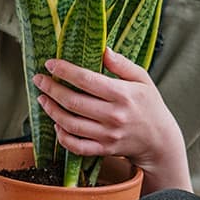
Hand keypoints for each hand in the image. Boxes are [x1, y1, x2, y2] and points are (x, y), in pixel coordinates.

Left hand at [33, 47, 191, 192]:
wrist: (159, 140)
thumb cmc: (149, 105)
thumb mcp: (142, 79)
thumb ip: (122, 64)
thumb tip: (103, 50)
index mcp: (122, 94)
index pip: (87, 80)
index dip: (65, 71)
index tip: (50, 63)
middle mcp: (113, 116)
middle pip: (73, 102)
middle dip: (51, 89)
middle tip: (39, 79)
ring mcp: (107, 135)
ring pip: (70, 124)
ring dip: (52, 110)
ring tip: (43, 99)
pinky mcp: (103, 149)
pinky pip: (76, 146)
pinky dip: (62, 136)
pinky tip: (57, 123)